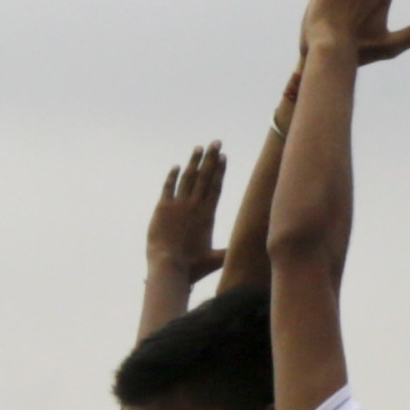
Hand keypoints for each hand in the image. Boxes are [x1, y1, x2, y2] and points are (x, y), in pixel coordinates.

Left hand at [150, 139, 230, 274]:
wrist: (169, 266)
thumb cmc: (192, 267)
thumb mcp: (215, 260)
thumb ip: (229, 254)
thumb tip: (247, 256)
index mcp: (208, 215)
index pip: (216, 187)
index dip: (220, 170)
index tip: (223, 157)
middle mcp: (195, 206)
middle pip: (205, 176)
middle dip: (211, 158)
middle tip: (216, 142)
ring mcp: (178, 205)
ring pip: (188, 177)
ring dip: (194, 162)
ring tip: (199, 148)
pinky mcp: (163, 208)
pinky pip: (168, 187)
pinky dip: (172, 176)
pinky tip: (176, 166)